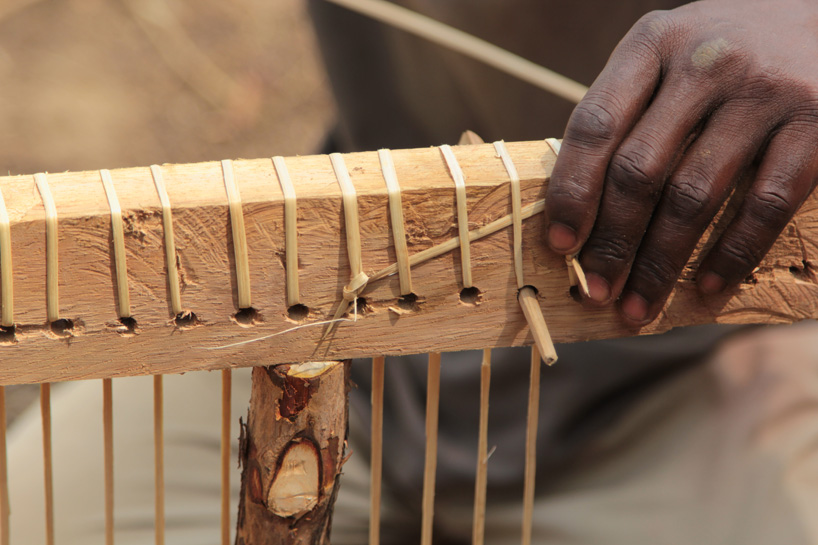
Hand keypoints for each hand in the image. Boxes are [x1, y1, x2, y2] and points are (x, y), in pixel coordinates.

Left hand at [545, 0, 817, 324]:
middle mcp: (704, 61)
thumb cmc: (729, 49)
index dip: (571, 192)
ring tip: (638, 307)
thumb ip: (630, 109)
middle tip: (595, 291)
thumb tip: (580, 204)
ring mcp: (763, 91)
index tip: (558, 245)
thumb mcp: (671, 54)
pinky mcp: (816, 121)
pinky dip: (731, 255)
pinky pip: (764, 204)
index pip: (594, 125)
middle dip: (611, 243)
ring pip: (693, 197)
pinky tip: (707, 289)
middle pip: (638, 171)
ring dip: (660, 264)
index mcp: (653, 43)